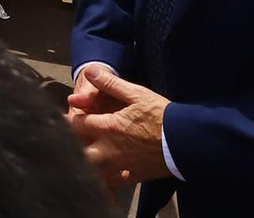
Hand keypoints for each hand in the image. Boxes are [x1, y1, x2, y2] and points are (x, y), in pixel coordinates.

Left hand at [68, 65, 171, 188]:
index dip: (69, 120)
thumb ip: (110, 83)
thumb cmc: (162, 115)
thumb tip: (89, 72)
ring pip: (95, 169)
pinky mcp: (135, 175)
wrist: (188, 141)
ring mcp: (122, 165)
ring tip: (86, 155)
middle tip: (72, 139)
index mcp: (108, 127)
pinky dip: (109, 177)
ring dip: (88, 162)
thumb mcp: (136, 94)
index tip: (65, 117)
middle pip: (80, 152)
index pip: (76, 124)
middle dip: (74, 145)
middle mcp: (110, 149)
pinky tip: (109, 171)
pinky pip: (115, 181)